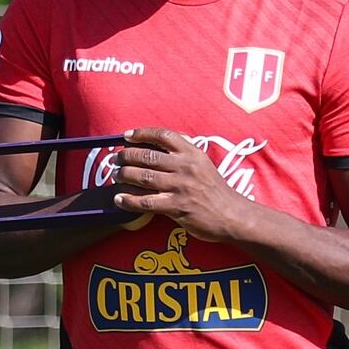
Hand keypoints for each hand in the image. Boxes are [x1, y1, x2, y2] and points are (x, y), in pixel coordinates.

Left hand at [106, 128, 254, 241]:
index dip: (142, 133)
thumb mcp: (203, 164)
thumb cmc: (215, 190)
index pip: (164, 135)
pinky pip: (146, 202)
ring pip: (144, 177)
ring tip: (116, 176)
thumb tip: (155, 147)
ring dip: (125, 175)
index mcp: (193, 153)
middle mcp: (186, 167)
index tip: (127, 136)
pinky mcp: (177, 207)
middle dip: (127, 156)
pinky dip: (129, 200)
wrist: (232, 215)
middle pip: (148, 156)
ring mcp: (181, 187)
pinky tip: (119, 199)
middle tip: (116, 160)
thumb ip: (183, 154)